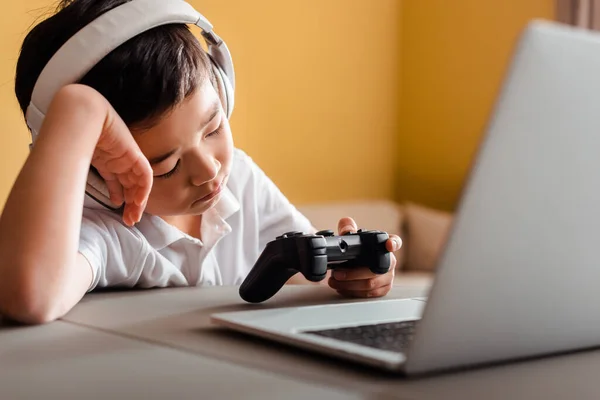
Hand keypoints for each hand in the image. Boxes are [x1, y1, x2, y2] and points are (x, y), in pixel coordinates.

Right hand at [85, 86, 152, 225]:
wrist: (83, 116)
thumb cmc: (75, 135)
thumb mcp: (78, 162)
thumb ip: (78, 177)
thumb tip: (64, 195)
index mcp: (109, 162)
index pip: (120, 183)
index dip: (122, 198)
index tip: (121, 214)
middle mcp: (121, 161)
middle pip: (131, 186)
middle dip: (132, 205)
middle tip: (130, 221)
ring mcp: (128, 158)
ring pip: (139, 183)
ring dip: (138, 201)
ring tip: (134, 216)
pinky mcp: (134, 154)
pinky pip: (144, 174)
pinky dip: (143, 188)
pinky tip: (139, 201)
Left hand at [327, 217, 401, 297]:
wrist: (354, 264)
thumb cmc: (358, 249)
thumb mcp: (350, 236)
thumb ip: (347, 228)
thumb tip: (346, 231)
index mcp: (385, 245)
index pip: (395, 242)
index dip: (393, 243)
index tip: (389, 245)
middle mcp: (390, 261)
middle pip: (376, 269)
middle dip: (353, 273)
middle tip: (338, 273)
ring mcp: (388, 276)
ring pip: (371, 284)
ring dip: (350, 284)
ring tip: (335, 281)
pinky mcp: (383, 289)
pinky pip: (370, 293)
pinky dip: (354, 292)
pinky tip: (342, 288)